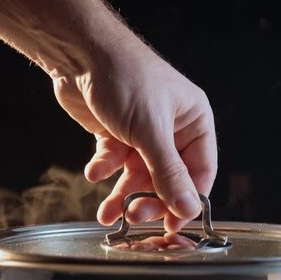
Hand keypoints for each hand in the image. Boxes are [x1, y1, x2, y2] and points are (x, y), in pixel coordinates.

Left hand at [52, 41, 216, 232]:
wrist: (79, 52)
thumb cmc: (125, 77)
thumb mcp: (151, 131)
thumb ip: (169, 173)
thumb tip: (188, 208)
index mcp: (193, 122)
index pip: (200, 172)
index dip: (187, 201)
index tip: (172, 226)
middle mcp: (171, 129)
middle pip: (168, 179)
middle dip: (150, 199)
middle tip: (135, 216)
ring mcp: (142, 133)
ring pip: (138, 175)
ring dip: (123, 194)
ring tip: (108, 212)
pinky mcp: (116, 133)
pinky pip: (115, 162)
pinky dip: (104, 169)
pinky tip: (94, 170)